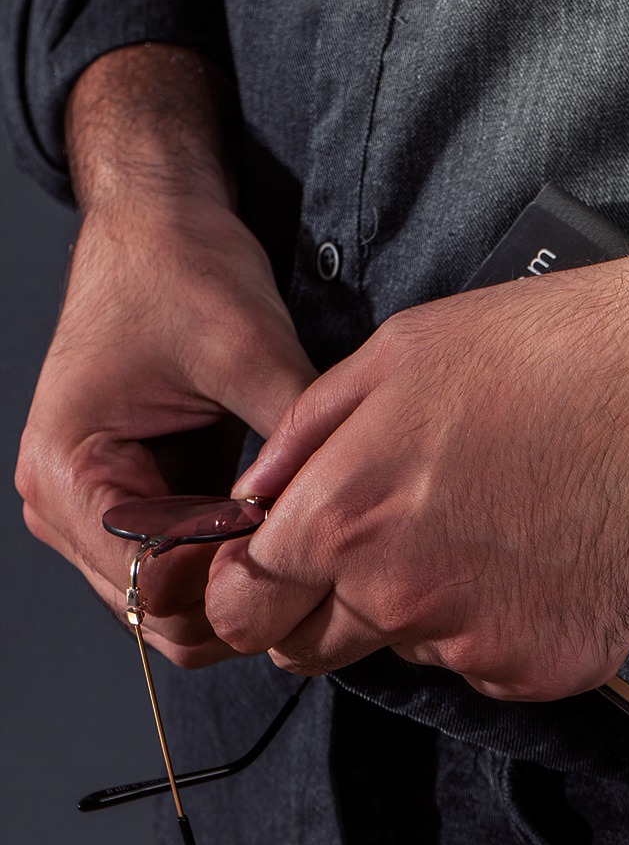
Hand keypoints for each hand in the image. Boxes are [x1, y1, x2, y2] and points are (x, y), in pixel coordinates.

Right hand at [14, 46, 315, 667]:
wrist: (159, 228)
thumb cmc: (183, 272)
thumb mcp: (248, 349)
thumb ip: (290, 443)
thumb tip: (344, 516)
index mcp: (71, 472)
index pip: (154, 589)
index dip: (237, 585)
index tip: (303, 550)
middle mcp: (69, 507)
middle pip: (162, 617)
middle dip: (243, 598)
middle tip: (318, 553)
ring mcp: (99, 513)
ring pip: (177, 606)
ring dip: (241, 586)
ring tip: (304, 537)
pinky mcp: (139, 503)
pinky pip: (189, 569)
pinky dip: (237, 563)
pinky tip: (286, 527)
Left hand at [204, 254, 628, 699]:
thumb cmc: (544, 352)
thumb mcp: (394, 357)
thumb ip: (300, 439)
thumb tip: (253, 503)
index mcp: (346, 521)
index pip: (243, 609)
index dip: (253, 589)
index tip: (274, 579)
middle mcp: (405, 600)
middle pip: (315, 649)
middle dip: (331, 604)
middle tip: (398, 537)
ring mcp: (483, 643)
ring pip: (413, 649)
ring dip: (431, 605)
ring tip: (492, 523)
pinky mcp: (552, 665)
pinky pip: (492, 666)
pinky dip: (504, 623)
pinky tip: (539, 554)